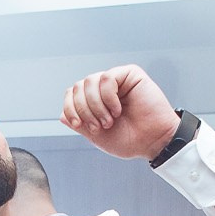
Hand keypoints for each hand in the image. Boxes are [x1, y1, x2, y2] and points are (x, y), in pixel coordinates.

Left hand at [61, 65, 181, 160]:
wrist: (153, 142)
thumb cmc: (130, 140)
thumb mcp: (97, 136)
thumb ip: (79, 124)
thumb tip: (61, 115)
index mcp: (95, 102)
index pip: (72, 94)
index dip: (70, 108)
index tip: (79, 125)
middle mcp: (104, 89)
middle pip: (78, 87)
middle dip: (84, 109)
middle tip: (99, 126)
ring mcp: (117, 80)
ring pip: (89, 81)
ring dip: (96, 105)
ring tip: (110, 120)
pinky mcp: (130, 74)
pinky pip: (107, 78)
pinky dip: (109, 97)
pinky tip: (118, 109)